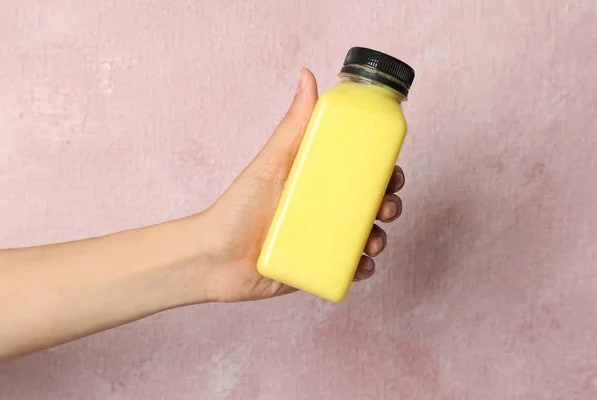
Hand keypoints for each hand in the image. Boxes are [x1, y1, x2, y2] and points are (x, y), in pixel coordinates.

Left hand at [198, 68, 404, 301]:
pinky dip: (362, 268)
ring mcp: (321, 240)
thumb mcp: (271, 162)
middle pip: (370, 205)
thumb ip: (293, 124)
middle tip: (384, 208)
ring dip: (379, 238)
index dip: (383, 172)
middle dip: (387, 206)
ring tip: (372, 242)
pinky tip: (362, 265)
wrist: (214, 259)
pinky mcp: (317, 267)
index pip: (360, 173)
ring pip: (365, 237)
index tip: (392, 173)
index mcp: (317, 181)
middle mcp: (323, 209)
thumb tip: (308, 74)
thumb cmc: (237, 207)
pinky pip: (349, 268)